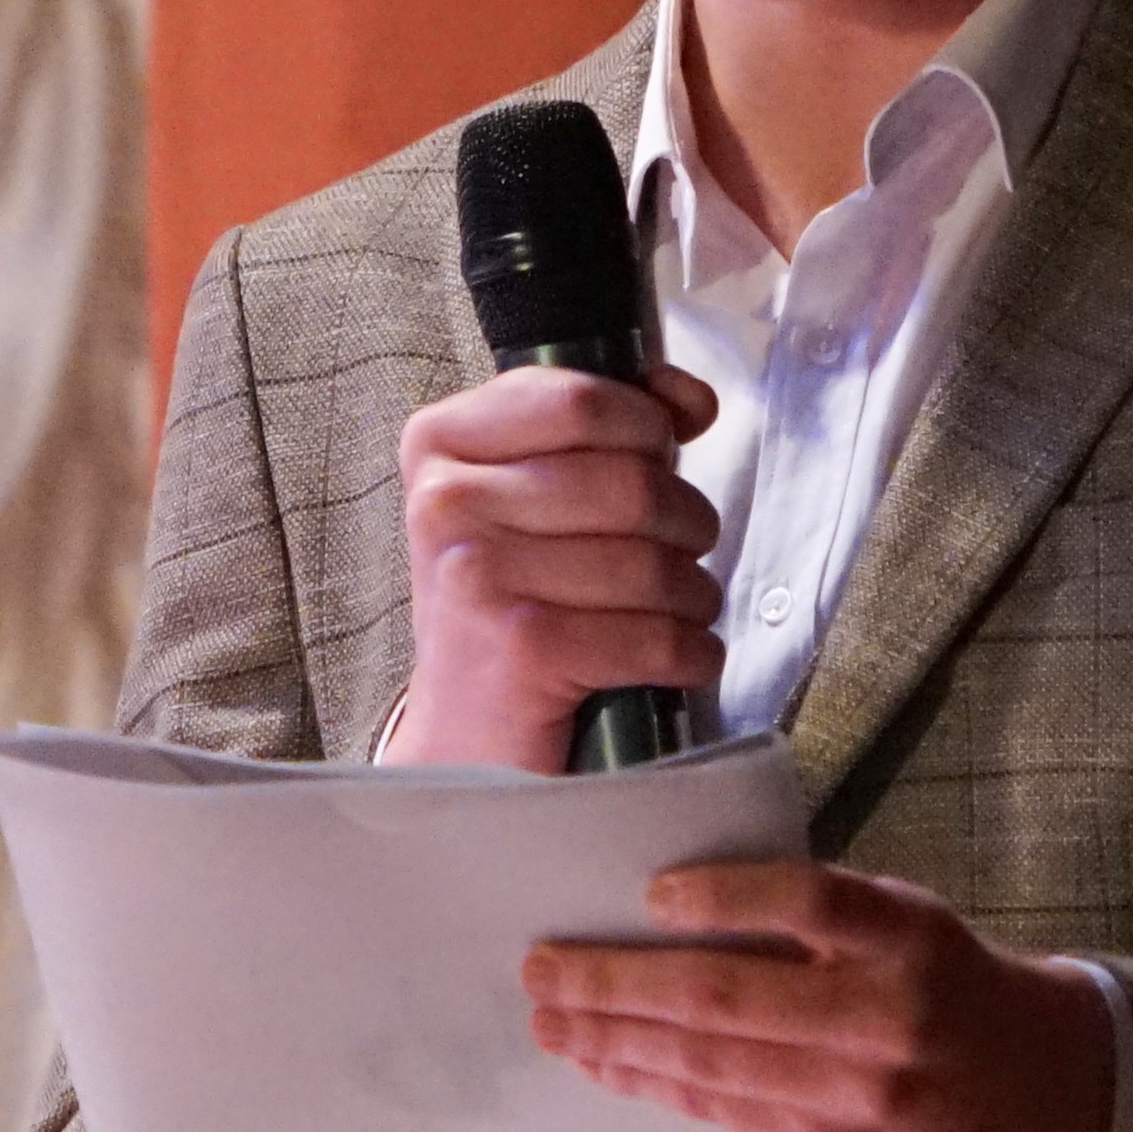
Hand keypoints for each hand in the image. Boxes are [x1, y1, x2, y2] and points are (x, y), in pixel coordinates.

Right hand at [379, 360, 724, 772]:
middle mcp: (445, 504)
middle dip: (686, 522)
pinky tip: (678, 657)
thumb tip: (689, 399)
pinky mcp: (524, 650)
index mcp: (439, 445)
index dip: (646, 427)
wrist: (466, 732)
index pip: (579, 400)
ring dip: (693, 595)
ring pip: (655, 562)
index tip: (656, 457)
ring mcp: (479, 577)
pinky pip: (659, 635)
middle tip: (677, 551)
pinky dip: (691, 652)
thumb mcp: (530, 493)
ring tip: (676, 609)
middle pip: (631, 482)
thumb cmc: (509, 602)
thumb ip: (604, 426)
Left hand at [523, 860, 1120, 1131]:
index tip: (649, 892)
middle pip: (729, 997)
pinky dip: (658, 1084)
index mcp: (907, 937)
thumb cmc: (948, 978)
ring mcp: (858, 1092)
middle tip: (542, 968)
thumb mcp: (907, 920)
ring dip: (617, 1042)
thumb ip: (817, 912)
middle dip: (619, 984)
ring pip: (713, 1064)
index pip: (808, 904)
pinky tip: (608, 1064)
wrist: (1038, 1086)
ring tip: (552, 1020)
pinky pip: (727, 1111)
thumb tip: (674, 903)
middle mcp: (885, 1016)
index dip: (724, 899)